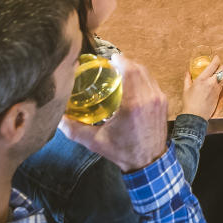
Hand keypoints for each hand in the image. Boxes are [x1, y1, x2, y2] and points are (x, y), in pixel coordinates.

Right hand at [59, 55, 168, 171]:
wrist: (149, 163)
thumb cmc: (122, 151)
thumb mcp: (95, 141)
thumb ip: (73, 129)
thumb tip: (58, 118)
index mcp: (133, 104)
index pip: (130, 70)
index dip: (120, 60)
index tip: (109, 59)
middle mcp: (149, 98)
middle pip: (139, 68)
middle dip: (126, 63)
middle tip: (112, 65)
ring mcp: (159, 99)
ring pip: (148, 74)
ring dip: (135, 69)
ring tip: (121, 71)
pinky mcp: (164, 103)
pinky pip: (153, 83)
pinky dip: (143, 78)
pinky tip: (133, 83)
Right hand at [180, 54, 222, 120]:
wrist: (195, 116)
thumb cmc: (189, 102)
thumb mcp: (186, 89)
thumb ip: (187, 78)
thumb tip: (188, 71)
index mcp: (202, 79)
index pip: (213, 65)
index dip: (216, 59)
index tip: (216, 57)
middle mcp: (211, 83)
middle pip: (222, 69)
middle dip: (221, 65)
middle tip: (217, 64)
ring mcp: (216, 89)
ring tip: (218, 71)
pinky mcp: (218, 95)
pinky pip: (222, 84)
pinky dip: (221, 80)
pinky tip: (217, 81)